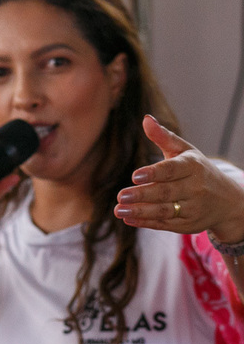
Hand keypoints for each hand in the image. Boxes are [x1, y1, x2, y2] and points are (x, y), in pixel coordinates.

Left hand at [116, 116, 243, 243]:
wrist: (226, 201)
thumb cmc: (198, 170)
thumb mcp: (185, 151)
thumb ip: (164, 137)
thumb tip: (145, 119)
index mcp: (193, 167)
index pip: (172, 170)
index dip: (154, 173)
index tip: (134, 175)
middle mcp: (195, 188)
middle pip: (165, 193)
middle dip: (142, 195)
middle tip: (120, 195)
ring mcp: (192, 208)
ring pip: (164, 211)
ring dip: (140, 212)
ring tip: (118, 210)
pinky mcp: (187, 225)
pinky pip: (164, 225)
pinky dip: (146, 223)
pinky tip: (128, 219)